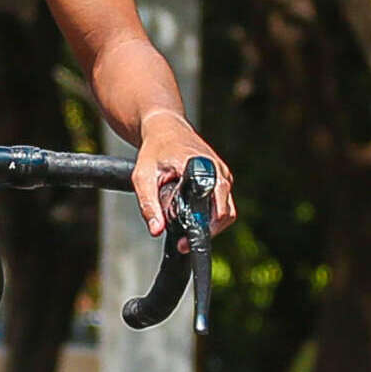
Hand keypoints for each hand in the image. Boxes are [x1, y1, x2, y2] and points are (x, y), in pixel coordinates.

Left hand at [131, 112, 236, 238]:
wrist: (165, 128)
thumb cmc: (154, 150)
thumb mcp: (143, 177)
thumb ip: (148, 204)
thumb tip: (156, 230)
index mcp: (202, 168)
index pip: (215, 205)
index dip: (204, 227)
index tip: (186, 241)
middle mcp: (218, 171)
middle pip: (225, 213)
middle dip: (207, 231)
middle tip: (184, 243)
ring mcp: (223, 174)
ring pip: (227, 210)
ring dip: (210, 225)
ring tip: (187, 234)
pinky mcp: (222, 178)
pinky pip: (224, 203)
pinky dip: (211, 215)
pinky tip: (193, 220)